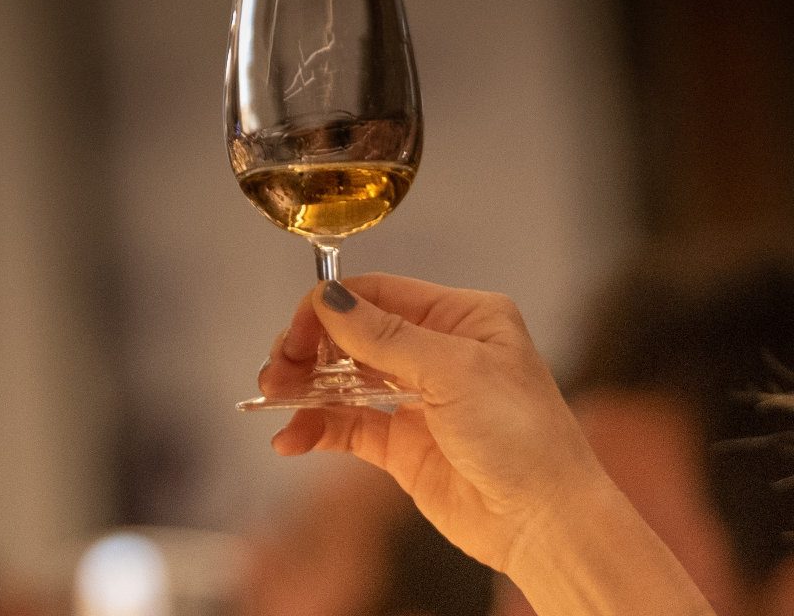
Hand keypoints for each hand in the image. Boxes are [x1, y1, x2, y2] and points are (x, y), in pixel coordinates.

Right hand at [263, 274, 603, 573]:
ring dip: (306, 386)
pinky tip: (290, 438)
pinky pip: (348, 425)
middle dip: (312, 347)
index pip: (382, 295)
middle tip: (278, 366)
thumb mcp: (455, 372)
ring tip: (273, 395)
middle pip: (357, 334)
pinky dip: (316, 428)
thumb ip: (386, 337)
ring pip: (346, 378)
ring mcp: (417, 397)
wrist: (545, 523)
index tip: (297, 329)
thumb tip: (330, 298)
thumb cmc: (523, 435)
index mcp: (461, 317)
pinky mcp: (403, 442)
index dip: (332, 306)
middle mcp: (437, 351)